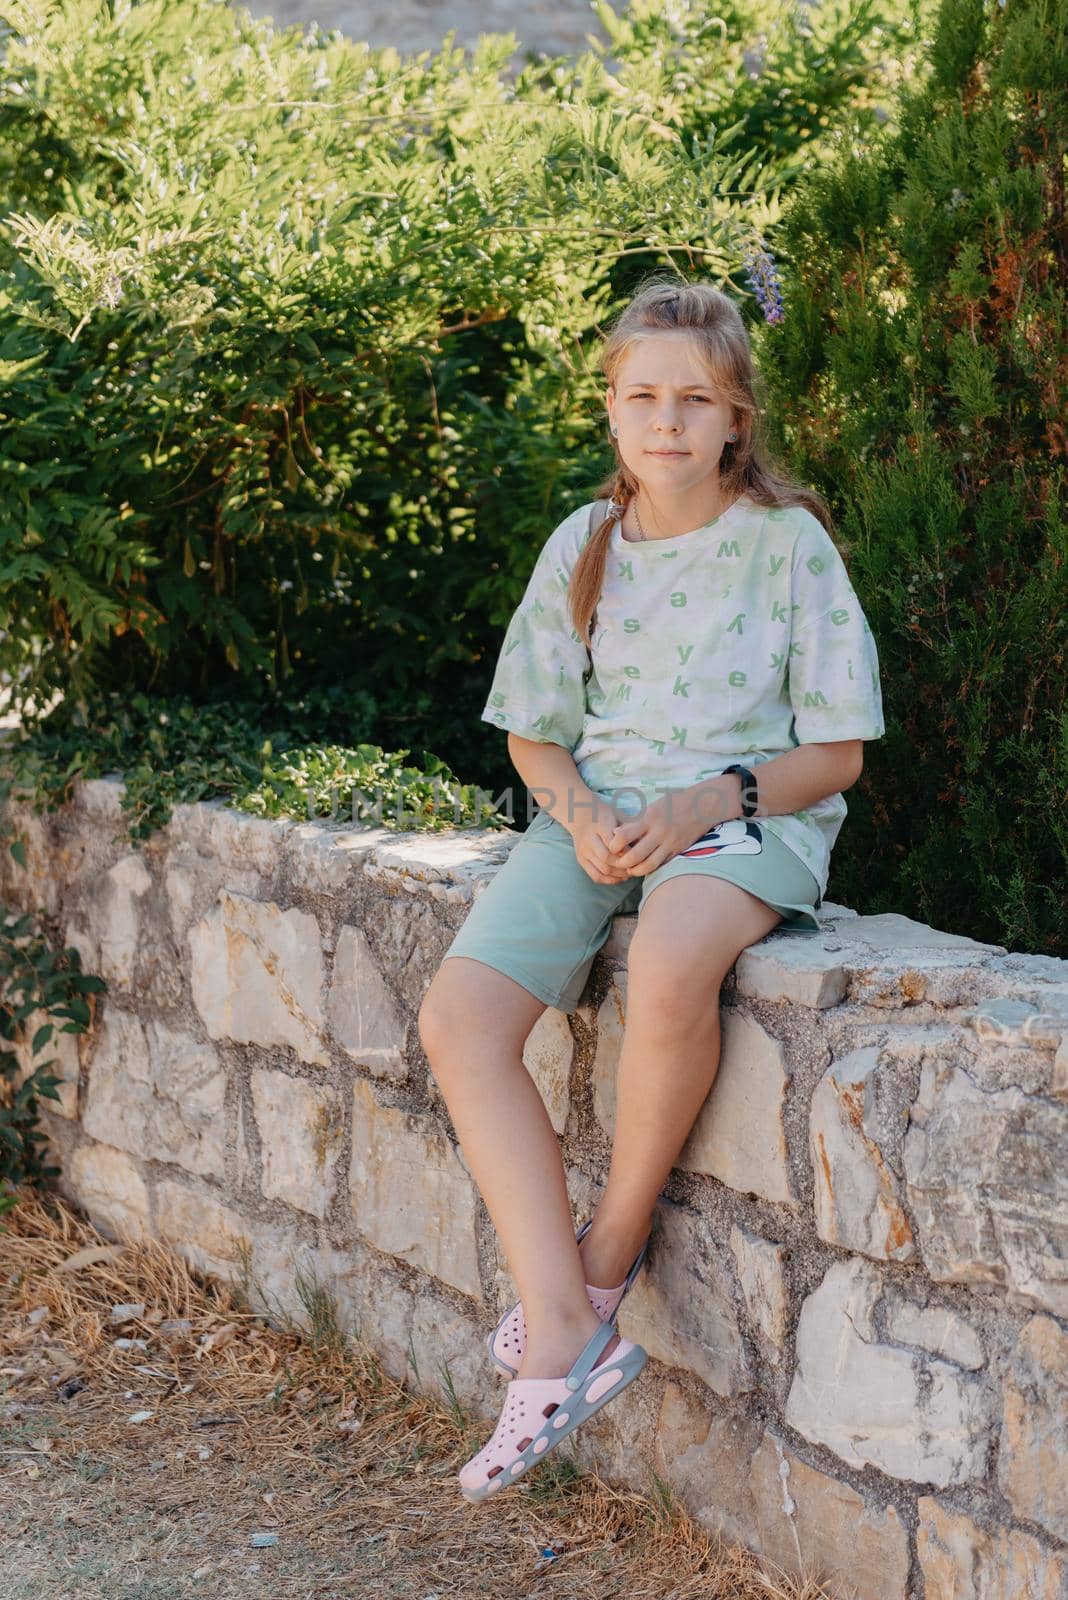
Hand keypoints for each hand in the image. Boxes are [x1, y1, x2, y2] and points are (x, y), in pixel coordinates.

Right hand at [570, 812, 634, 884]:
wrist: (581, 816)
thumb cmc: (606, 816)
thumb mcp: (618, 815)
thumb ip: (630, 828)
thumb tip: (643, 843)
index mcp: (600, 824)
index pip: (613, 842)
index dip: (627, 851)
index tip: (638, 853)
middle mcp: (589, 838)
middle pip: (607, 858)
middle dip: (624, 865)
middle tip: (637, 866)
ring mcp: (583, 851)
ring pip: (603, 869)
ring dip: (619, 874)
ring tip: (630, 872)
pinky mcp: (581, 860)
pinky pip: (596, 876)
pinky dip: (610, 880)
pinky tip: (620, 877)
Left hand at [604, 781, 741, 875]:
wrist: (703, 807)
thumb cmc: (674, 804)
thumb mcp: (653, 807)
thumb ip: (636, 821)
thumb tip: (616, 834)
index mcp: (649, 818)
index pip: (624, 835)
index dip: (614, 845)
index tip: (611, 847)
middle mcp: (659, 832)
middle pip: (635, 855)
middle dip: (622, 863)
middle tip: (617, 863)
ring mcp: (670, 843)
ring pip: (649, 865)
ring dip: (636, 870)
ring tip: (630, 869)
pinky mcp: (679, 851)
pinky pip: (662, 864)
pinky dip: (651, 869)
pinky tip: (645, 868)